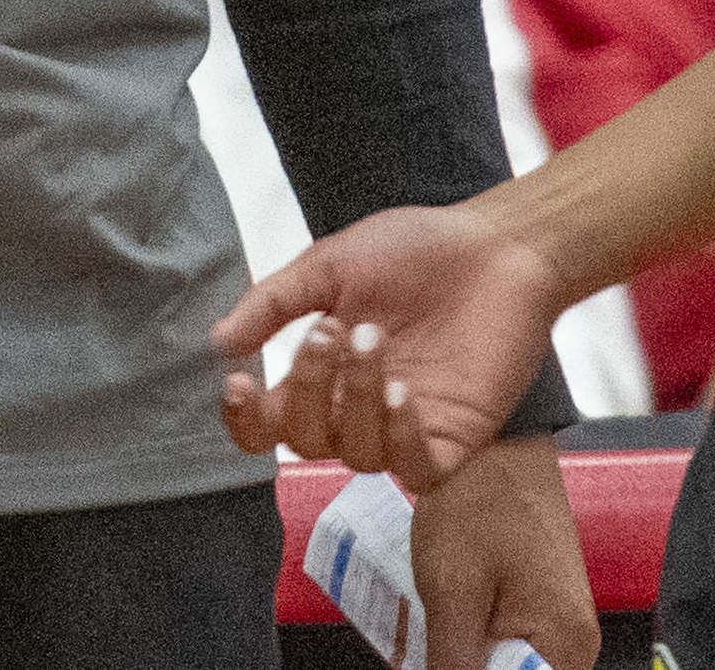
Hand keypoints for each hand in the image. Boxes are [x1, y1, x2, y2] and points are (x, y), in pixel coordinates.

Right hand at [215, 197, 571, 487]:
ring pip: (355, 455)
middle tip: (330, 329)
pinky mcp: (452, 439)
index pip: (268, 422)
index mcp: (323, 372)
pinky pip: (413, 470)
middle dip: (306, 388)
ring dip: (354, 399)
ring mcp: (404, 427)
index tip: (241, 380)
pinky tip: (404, 393)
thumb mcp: (331, 265)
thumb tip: (218, 343)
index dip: (245, 418)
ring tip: (375, 338)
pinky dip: (399, 436)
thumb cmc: (416, 251)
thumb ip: (274, 303)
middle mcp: (358, 407)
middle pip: (304, 440)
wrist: (496, 246)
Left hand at [410, 438, 600, 669]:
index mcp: (563, 643)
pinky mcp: (544, 605)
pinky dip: (477, 640)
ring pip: (509, 665)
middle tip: (435, 638)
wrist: (496, 442)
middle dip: (468, 667)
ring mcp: (561, 621)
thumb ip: (453, 662)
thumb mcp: (452, 589)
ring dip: (469, 658)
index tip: (437, 660)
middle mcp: (574, 640)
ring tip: (440, 623)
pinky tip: (450, 615)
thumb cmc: (478, 499)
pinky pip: (510, 643)